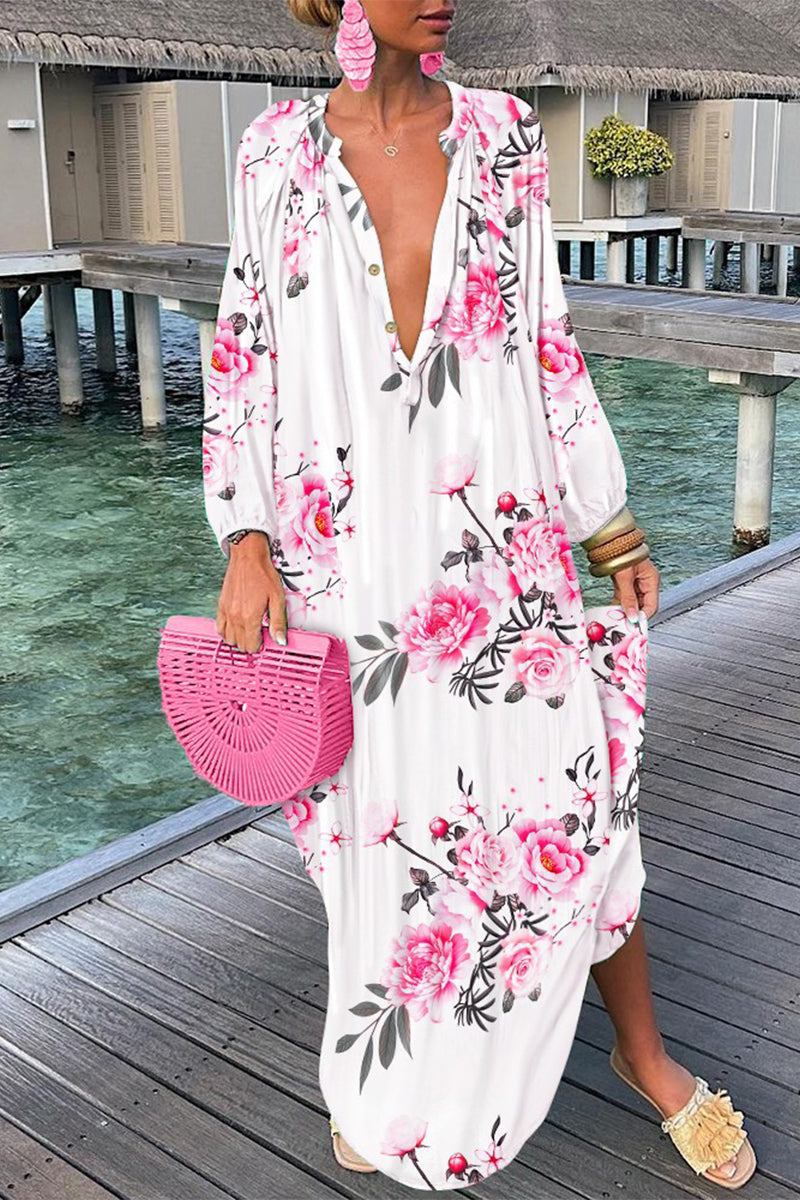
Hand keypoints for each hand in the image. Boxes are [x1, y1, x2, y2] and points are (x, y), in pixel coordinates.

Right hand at [216, 532, 287, 652]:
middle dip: (251, 643)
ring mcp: (226, 611)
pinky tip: (236, 626)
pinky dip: (227, 632)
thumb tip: (280, 641)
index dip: (260, 645)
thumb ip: (278, 622)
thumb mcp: (278, 598)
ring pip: (228, 639)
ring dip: (239, 639)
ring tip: (249, 630)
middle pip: (240, 645)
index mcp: (250, 617)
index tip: (266, 639)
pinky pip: (219, 628)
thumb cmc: (263, 574)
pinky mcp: (221, 605)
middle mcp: (235, 616)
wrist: (248, 557)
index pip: (252, 645)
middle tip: (259, 634)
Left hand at [611, 555, 659, 620]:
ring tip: (617, 618)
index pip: (652, 605)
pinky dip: (619, 603)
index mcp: (651, 580)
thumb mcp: (625, 578)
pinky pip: (624, 597)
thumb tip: (632, 615)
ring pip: (632, 602)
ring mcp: (635, 583)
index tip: (635, 625)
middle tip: (624, 623)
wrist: (610, 542)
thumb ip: (628, 598)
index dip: (643, 616)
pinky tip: (613, 609)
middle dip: (633, 614)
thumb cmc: (622, 553)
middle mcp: (645, 582)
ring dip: (625, 610)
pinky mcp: (625, 583)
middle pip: (642, 605)